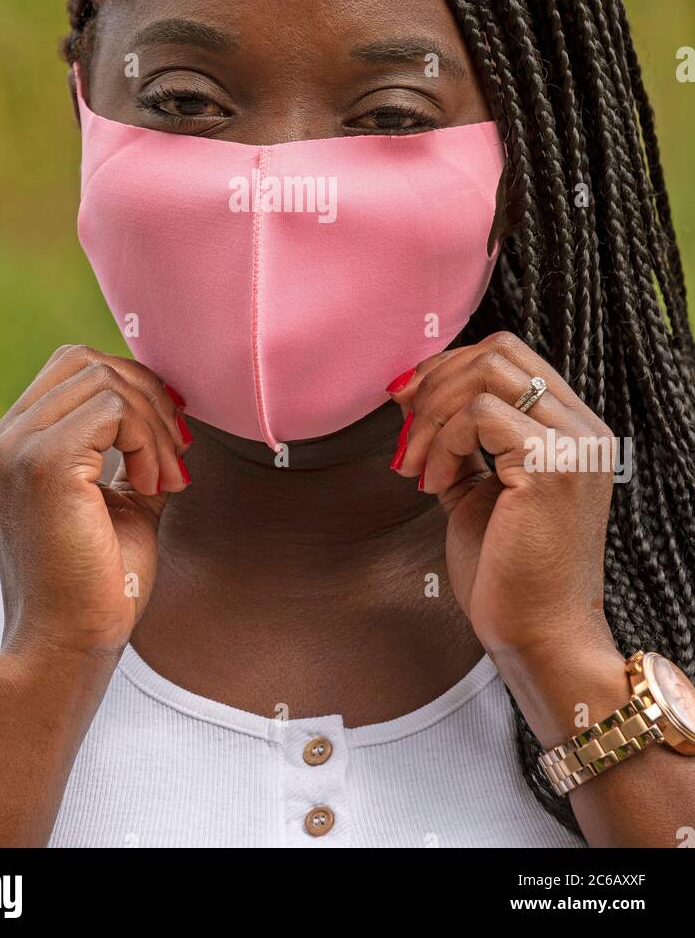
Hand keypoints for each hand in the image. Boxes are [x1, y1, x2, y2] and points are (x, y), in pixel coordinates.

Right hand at [0, 345, 192, 661]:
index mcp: (12, 446)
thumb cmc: (98, 585)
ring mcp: (16, 448)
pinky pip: (112, 409)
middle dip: (147, 397)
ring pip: (104, 381)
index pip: (72, 368)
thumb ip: (133, 453)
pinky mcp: (43, 464)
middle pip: (87, 361)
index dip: (132, 387)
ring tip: (165, 479)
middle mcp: (3, 440)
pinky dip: (148, 439)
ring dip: (154, 425)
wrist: (69, 646)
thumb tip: (173, 411)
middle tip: (176, 454)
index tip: (169, 436)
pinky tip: (155, 485)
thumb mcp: (122, 500)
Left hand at [387, 331, 617, 660]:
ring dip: (432, 414)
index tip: (406, 405)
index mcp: (571, 428)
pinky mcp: (552, 464)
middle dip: (434, 383)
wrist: (536, 636)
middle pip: (497, 351)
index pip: (508, 355)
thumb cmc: (507, 572)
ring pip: (486, 373)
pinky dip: (443, 442)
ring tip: (416, 467)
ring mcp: (573, 443)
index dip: (447, 368)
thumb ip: (457, 438)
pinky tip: (435, 485)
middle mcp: (583, 428)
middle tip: (403, 435)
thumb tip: (409, 391)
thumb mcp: (477, 487)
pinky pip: (479, 415)